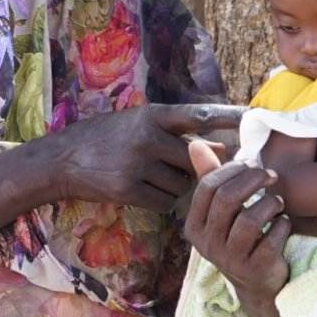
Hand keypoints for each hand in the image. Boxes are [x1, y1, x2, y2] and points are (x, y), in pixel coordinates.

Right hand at [0, 103, 243, 237]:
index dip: (228, 117)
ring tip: (152, 176)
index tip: (253, 116)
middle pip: (195, 158)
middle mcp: (147, 137)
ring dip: (176, 185)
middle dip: (197, 167)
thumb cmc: (104, 138)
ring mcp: (138, 164)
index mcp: (151, 115)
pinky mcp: (129, 189)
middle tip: (189, 169)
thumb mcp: (136, 122)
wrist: (63, 160)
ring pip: (181, 183)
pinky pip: (164, 201)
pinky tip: (142, 189)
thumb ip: (173, 131)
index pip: (199, 115)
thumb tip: (220, 144)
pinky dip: (160, 200)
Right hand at [184, 141, 289, 316]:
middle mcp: (208, 245)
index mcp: (195, 227)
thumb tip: (195, 143)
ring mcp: (230, 260)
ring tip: (278, 201)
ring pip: (250, 219)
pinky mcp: (254, 270)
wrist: (256, 284)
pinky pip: (271, 239)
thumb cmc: (238, 237)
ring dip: (270, 203)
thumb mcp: (220, 210)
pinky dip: (282, 225)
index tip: (252, 164)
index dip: (231, 170)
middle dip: (253, 180)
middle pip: (228, 199)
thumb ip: (209, 177)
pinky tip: (284, 223)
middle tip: (271, 175)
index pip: (207, 187)